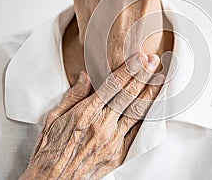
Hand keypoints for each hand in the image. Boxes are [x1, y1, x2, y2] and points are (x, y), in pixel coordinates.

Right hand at [20, 53, 162, 179]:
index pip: (113, 85)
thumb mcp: (54, 118)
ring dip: (150, 93)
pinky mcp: (119, 153)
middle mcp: (102, 126)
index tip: (139, 57)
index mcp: (86, 114)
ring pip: (137, 112)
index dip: (128, 69)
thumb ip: (73, 96)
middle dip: (144, 75)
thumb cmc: (50, 150)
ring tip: (161, 78)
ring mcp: (113, 140)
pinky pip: (137, 131)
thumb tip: (85, 76)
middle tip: (155, 61)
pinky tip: (154, 105)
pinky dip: (147, 116)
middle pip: (129, 95)